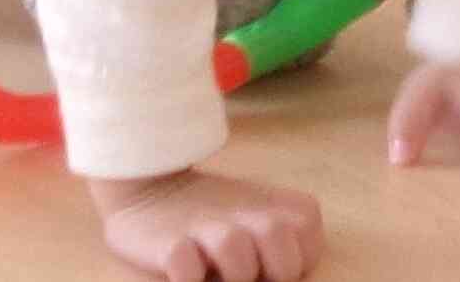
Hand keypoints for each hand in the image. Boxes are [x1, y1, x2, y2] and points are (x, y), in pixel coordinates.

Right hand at [89, 168, 323, 281]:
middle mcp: (240, 211)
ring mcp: (203, 226)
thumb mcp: (254, 215)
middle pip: (277, 235)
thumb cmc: (213, 217)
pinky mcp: (168, 244)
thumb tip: (288, 274)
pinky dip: (188, 278)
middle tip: (251, 273)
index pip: (308, 229)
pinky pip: (185, 268)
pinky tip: (185, 272)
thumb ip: (280, 235)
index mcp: (268, 204)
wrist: (151, 188)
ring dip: (231, 272)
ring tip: (215, 270)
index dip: (299, 256)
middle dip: (273, 268)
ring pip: (234, 249)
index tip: (273, 262)